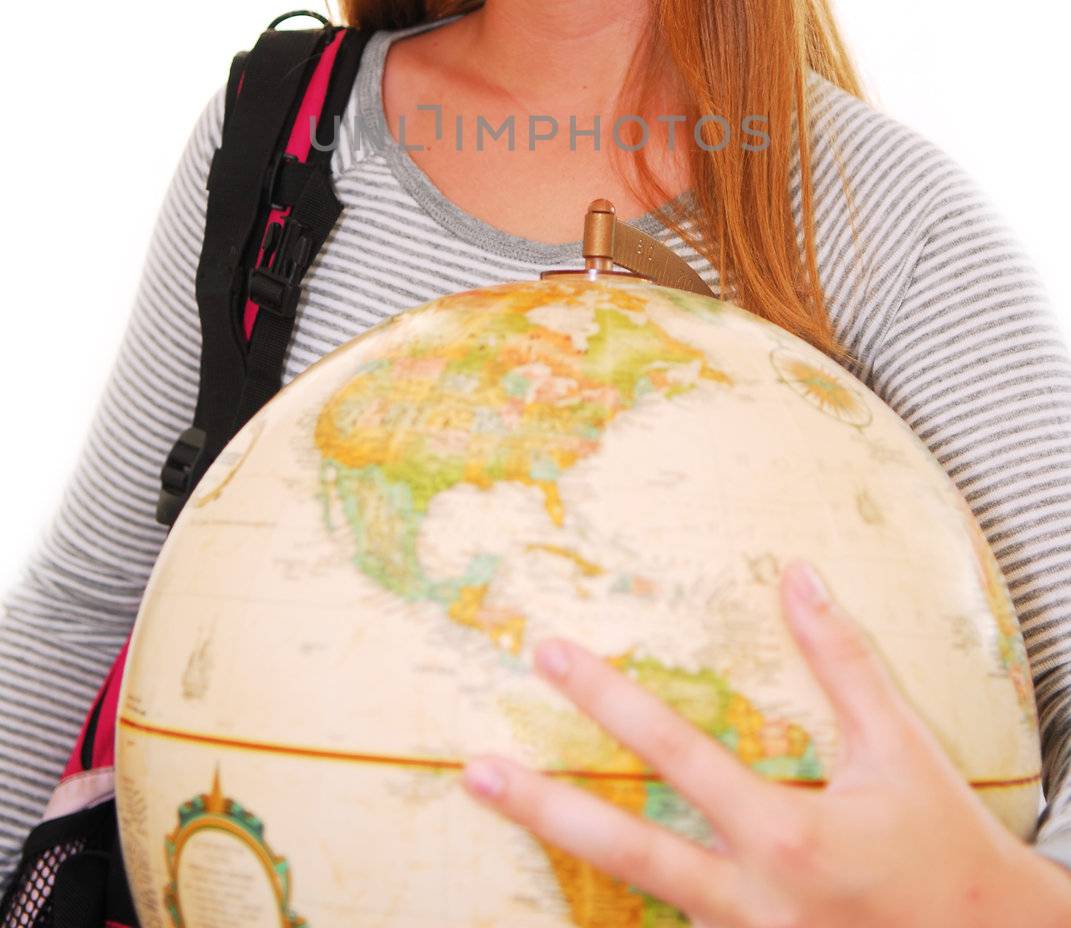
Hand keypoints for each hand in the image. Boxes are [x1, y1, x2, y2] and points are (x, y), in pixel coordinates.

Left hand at [461, 560, 1070, 925]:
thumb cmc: (941, 839)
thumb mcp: (899, 743)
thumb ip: (843, 659)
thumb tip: (797, 573)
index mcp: (787, 835)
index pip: (677, 753)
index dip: (607, 700)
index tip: (549, 653)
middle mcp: (754, 900)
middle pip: (628, 853)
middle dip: (545, 812)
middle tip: (474, 769)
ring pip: (640, 903)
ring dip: (569, 858)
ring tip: (505, 810)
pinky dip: (627, 907)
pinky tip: (577, 869)